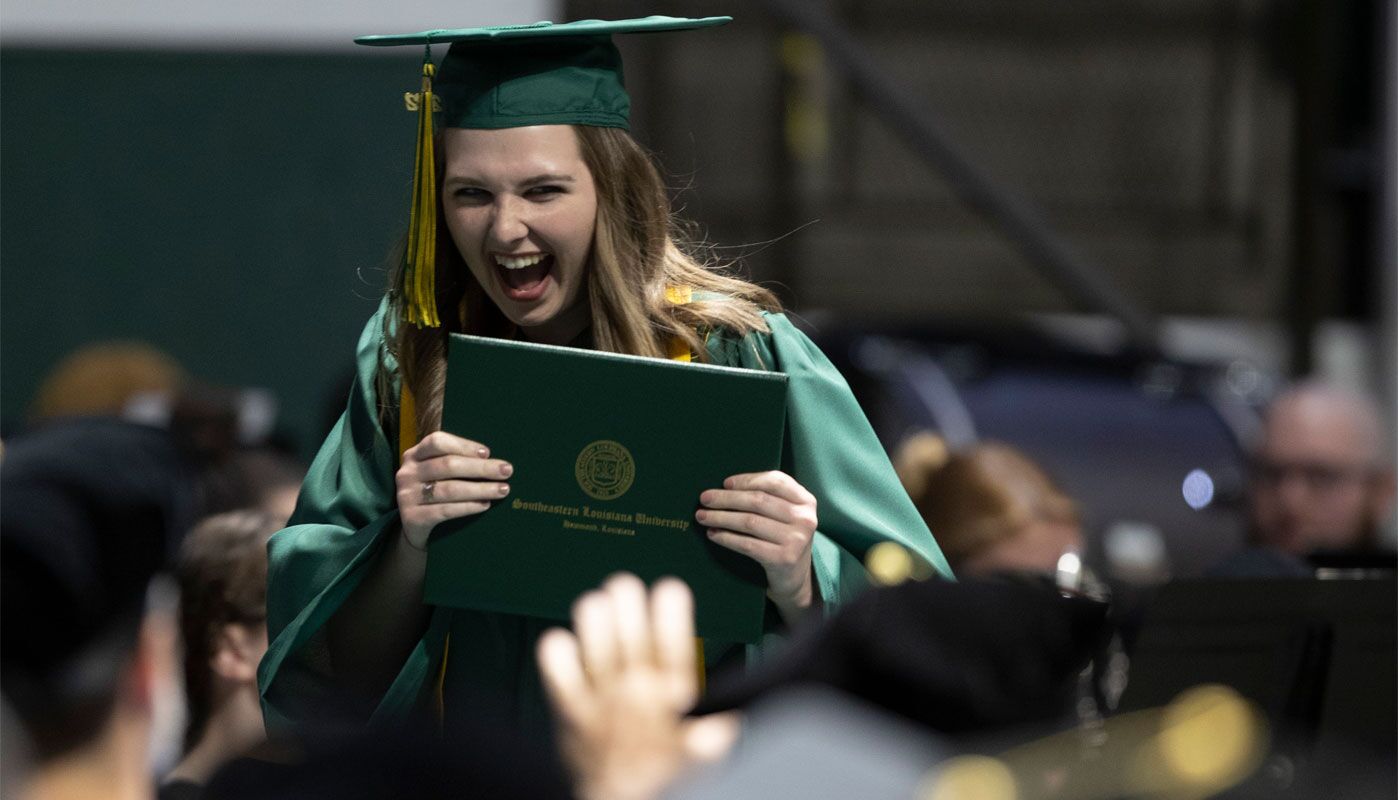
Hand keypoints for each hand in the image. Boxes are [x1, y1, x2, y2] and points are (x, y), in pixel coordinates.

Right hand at [395, 431, 511, 548]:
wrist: (414, 528)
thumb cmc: (435, 493)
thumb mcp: (438, 474)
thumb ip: (456, 461)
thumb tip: (494, 459)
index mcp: (414, 455)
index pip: (437, 442)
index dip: (463, 445)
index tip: (487, 453)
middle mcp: (407, 472)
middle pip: (447, 465)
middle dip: (481, 468)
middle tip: (506, 471)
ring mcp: (407, 495)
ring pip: (449, 489)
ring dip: (479, 489)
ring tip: (502, 490)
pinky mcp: (411, 517)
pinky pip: (445, 510)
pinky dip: (468, 507)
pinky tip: (485, 505)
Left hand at [537, 574, 739, 799]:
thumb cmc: (661, 775)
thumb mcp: (700, 756)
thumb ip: (714, 734)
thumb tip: (727, 719)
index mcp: (672, 700)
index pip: (675, 649)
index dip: (672, 614)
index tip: (669, 587)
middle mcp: (635, 695)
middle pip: (630, 636)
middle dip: (627, 603)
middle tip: (624, 586)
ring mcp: (600, 701)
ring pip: (594, 645)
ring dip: (594, 618)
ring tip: (597, 603)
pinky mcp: (569, 710)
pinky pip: (557, 670)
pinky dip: (558, 651)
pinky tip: (563, 640)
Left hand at [696, 471, 818, 620]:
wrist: (794, 576)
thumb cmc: (782, 537)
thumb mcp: (786, 513)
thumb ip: (768, 496)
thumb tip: (726, 486)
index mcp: (806, 500)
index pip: (775, 481)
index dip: (747, 480)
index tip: (725, 483)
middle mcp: (804, 518)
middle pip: (758, 501)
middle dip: (726, 498)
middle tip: (704, 498)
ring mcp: (796, 540)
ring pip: (749, 522)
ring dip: (721, 518)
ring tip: (702, 516)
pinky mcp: (783, 559)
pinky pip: (747, 544)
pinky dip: (726, 538)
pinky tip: (713, 534)